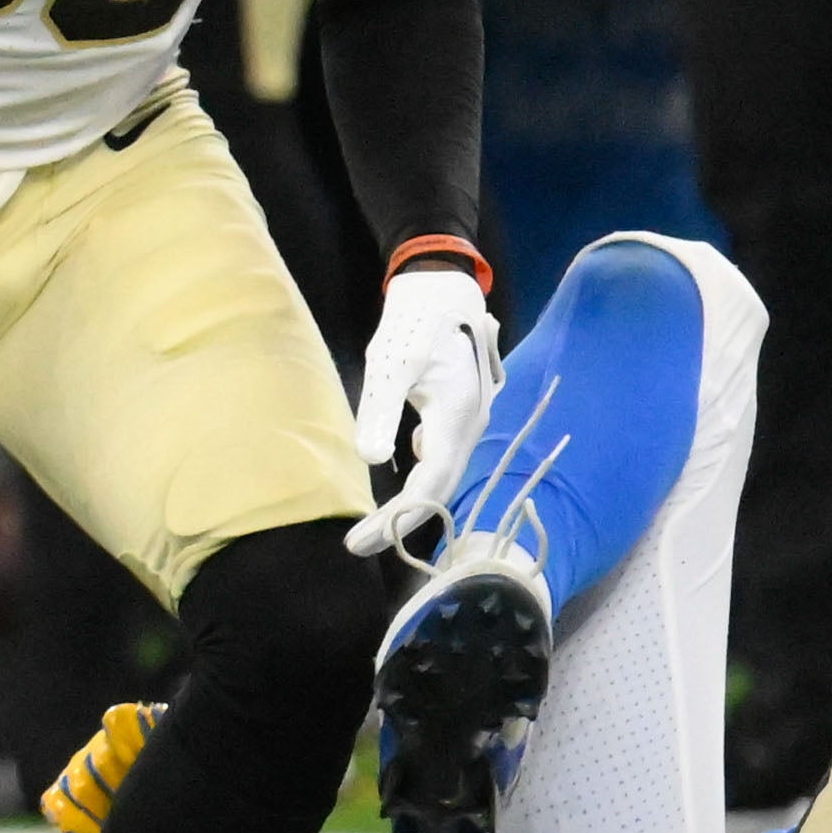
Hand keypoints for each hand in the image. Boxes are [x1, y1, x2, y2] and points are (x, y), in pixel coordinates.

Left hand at [346, 259, 502, 556]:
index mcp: (458, 417)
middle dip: (403, 518)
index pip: (430, 484)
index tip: (361, 542)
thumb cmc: (415, 322)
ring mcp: (469, 420)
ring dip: (413, 501)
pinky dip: (421, 479)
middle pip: (440, 486)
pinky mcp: (458, 413)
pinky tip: (401, 488)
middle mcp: (471, 426)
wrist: (443, 288)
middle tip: (360, 544)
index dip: (398, 517)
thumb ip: (382, 411)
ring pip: (443, 473)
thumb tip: (371, 460)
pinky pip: (443, 457)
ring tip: (377, 527)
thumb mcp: (391, 364)